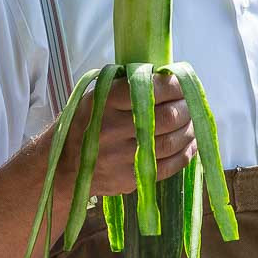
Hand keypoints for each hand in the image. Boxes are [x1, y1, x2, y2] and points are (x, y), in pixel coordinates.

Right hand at [62, 73, 195, 195]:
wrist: (64, 165)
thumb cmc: (88, 122)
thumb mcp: (99, 96)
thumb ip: (130, 86)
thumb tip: (171, 78)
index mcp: (106, 101)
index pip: (151, 89)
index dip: (175, 86)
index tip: (183, 85)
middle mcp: (114, 129)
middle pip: (167, 118)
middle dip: (186, 109)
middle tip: (190, 104)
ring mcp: (122, 157)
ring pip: (171, 143)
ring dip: (189, 131)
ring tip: (192, 122)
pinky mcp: (130, 180)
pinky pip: (168, 167)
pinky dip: (185, 154)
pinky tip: (190, 144)